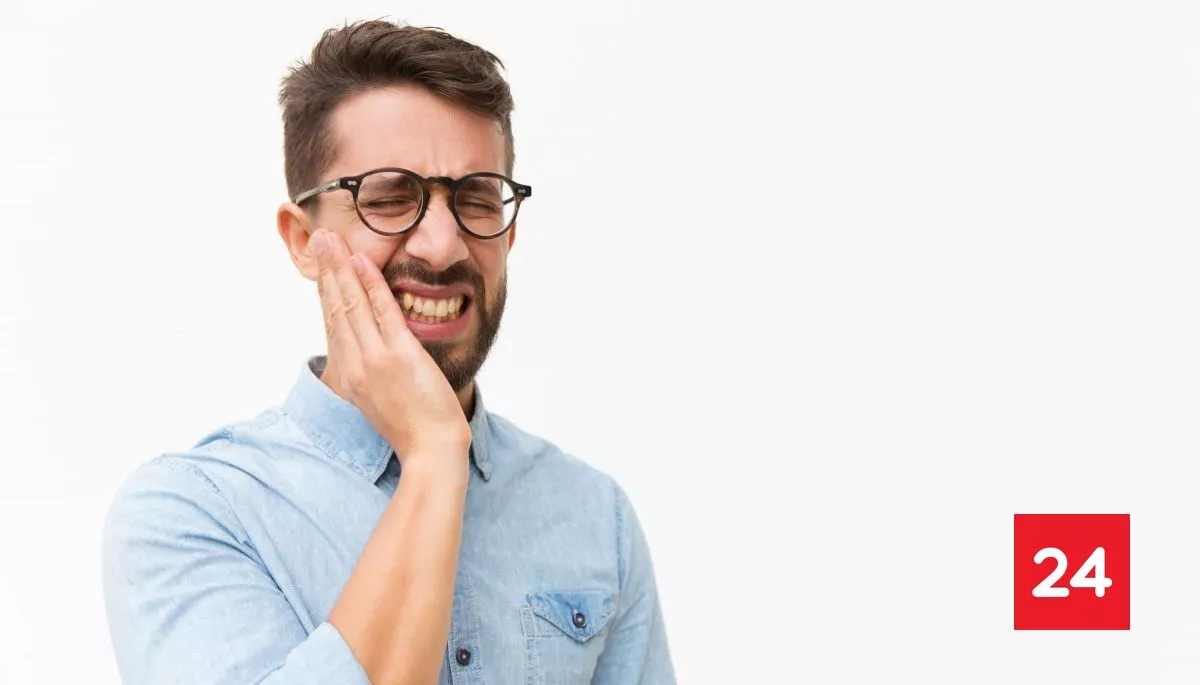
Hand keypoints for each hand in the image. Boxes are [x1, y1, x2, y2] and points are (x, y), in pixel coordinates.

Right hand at [311, 229, 470, 462]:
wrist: (430, 449)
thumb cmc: (413, 428)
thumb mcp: (380, 400)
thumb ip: (373, 374)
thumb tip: (372, 354)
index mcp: (350, 375)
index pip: (333, 323)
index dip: (326, 291)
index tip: (322, 265)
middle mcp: (355, 364)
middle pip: (336, 308)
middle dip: (326, 271)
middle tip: (318, 239)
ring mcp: (374, 359)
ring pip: (351, 305)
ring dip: (340, 269)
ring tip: (330, 241)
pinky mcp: (397, 356)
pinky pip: (382, 312)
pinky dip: (370, 285)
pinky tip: (362, 263)